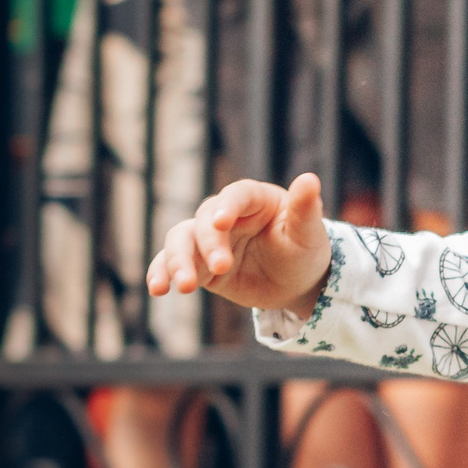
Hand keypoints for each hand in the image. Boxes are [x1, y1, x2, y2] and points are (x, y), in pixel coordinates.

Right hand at [147, 173, 332, 317]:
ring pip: (181, 239)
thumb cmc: (304, 250)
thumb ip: (305, 208)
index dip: (227, 206)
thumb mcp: (309, 233)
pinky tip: (157, 288)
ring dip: (177, 260)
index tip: (222, 222)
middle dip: (208, 244)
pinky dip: (161, 272)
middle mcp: (226, 214)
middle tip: (221, 268)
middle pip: (204, 220)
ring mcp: (208, 238)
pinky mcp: (198, 263)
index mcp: (255, 199)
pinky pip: (171, 263)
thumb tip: (309, 179)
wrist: (295, 282)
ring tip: (184, 286)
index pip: (236, 195)